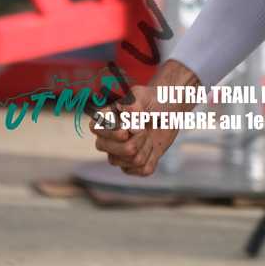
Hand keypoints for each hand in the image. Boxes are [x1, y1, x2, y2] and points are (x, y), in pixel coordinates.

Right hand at [91, 60, 198, 177]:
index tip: (128, 128)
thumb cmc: (153, 100)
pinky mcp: (132, 166)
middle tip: (144, 128)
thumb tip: (124, 119)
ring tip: (148, 133)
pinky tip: (152, 145)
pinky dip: (153, 156)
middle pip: (113, 156)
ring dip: (146, 146)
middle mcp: (107, 140)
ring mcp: (118, 155)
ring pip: (131, 161)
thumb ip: (131, 105)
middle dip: (136, 141)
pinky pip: (143, 170)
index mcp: (103, 119)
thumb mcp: (143, 95)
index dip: (114, 133)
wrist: (170, 110)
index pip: (95, 129)